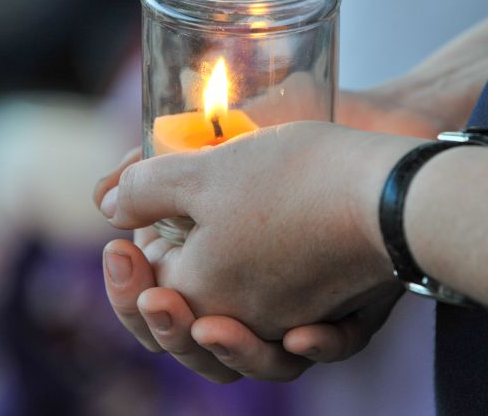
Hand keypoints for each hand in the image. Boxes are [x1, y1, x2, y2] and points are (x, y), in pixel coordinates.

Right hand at [96, 122, 420, 380]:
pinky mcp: (357, 304)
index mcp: (220, 266)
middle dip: (170, 331)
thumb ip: (152, 178)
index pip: (160, 305)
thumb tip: (103, 202)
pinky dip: (319, 344)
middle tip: (158, 300)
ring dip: (237, 352)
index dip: (129, 290)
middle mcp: (260, 293)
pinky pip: (337, 342)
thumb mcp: (209, 155)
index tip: (118, 252)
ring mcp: (308, 302)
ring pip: (267, 361)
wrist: (383, 126)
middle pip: (204, 347)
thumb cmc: (293, 147)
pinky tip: (300, 333)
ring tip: (213, 328)